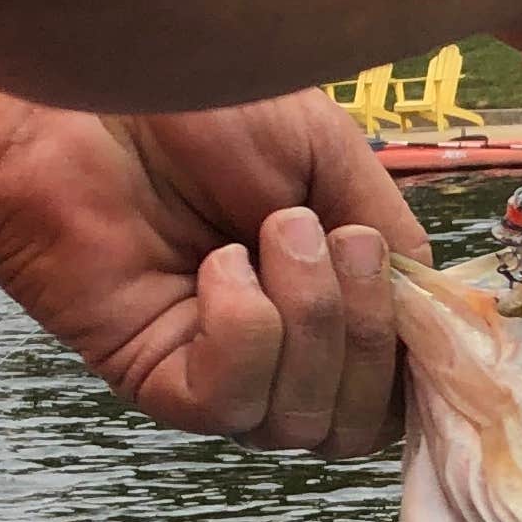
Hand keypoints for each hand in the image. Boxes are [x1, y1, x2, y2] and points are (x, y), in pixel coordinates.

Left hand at [0, 92, 426, 451]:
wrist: (92, 97)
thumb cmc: (196, 111)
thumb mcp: (329, 155)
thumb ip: (392, 235)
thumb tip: (429, 314)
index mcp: (329, 303)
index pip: (401, 387)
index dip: (424, 363)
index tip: (422, 303)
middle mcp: (282, 355)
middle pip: (364, 425)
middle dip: (367, 331)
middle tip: (325, 238)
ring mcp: (222, 374)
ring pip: (305, 424)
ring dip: (309, 319)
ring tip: (264, 235)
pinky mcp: (160, 382)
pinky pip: (235, 403)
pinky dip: (245, 329)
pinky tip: (216, 268)